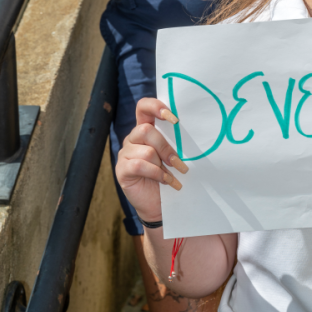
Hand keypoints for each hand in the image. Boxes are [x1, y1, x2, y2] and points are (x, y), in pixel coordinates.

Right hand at [115, 98, 187, 223]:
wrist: (159, 204)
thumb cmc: (169, 176)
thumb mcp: (172, 155)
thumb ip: (174, 141)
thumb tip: (189, 130)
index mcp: (145, 129)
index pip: (143, 107)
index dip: (156, 107)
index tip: (174, 119)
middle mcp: (133, 138)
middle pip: (146, 130)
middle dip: (166, 147)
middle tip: (178, 163)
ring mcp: (125, 154)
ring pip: (146, 150)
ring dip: (163, 165)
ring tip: (174, 176)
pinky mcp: (122, 170)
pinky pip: (139, 165)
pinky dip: (157, 174)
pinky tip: (166, 181)